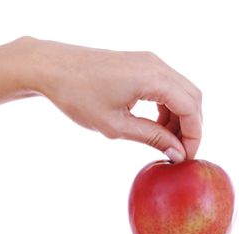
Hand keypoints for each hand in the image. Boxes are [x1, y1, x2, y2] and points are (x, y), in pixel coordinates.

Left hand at [20, 37, 202, 161]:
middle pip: (191, 98)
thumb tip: (177, 152)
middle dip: (190, 127)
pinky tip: (155, 125)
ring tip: (165, 142)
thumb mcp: (115, 125)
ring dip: (178, 118)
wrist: (52, 68)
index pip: (190, 108)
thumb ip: (151, 137)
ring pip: (180, 91)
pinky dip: (167, 107)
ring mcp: (148, 61)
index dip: (194, 136)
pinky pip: (165, 85)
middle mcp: (156, 65)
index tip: (186, 158)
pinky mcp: (139, 63)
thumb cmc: (78, 95)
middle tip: (179, 153)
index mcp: (152, 78)